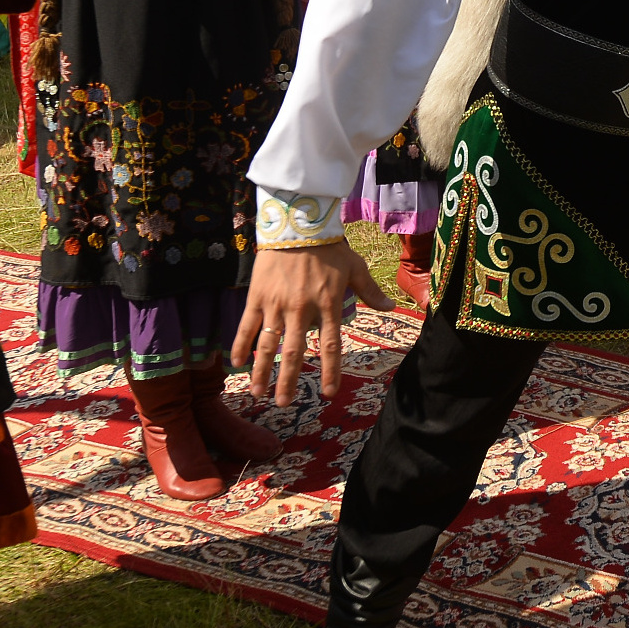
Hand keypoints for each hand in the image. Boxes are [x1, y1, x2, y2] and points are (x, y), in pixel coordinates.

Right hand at [235, 240, 393, 407]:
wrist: (298, 223)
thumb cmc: (329, 246)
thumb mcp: (355, 267)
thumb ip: (370, 291)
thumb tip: (391, 307)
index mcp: (327, 305)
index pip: (330, 346)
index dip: (329, 371)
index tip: (327, 393)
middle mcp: (301, 309)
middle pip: (293, 353)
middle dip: (287, 381)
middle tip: (282, 404)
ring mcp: (276, 304)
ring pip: (268, 344)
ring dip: (262, 371)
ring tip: (258, 393)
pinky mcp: (257, 296)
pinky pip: (247, 324)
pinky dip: (241, 344)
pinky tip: (237, 363)